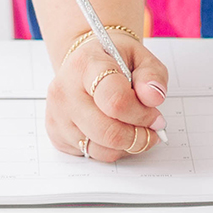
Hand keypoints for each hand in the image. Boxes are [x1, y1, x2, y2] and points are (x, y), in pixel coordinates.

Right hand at [45, 31, 168, 160]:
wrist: (84, 63)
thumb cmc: (113, 60)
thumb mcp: (140, 57)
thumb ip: (152, 76)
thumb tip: (154, 97)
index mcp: (86, 65)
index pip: (115, 100)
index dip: (142, 114)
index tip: (156, 117)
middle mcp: (65, 91)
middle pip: (107, 132)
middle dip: (139, 137)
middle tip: (152, 130)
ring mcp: (58, 115)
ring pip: (102, 149)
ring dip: (127, 146)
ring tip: (136, 129)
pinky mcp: (56, 133)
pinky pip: (92, 155)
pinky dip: (111, 149)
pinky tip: (116, 131)